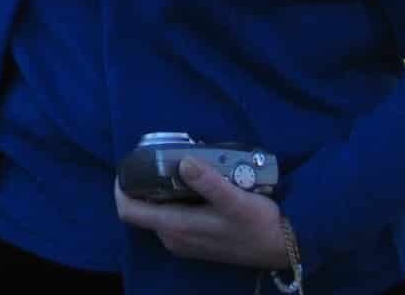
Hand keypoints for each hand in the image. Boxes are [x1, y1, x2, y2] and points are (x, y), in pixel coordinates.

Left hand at [114, 158, 287, 269]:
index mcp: (176, 228)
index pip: (129, 211)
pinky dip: (174, 199)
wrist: (283, 248)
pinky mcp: (195, 241)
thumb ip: (208, 183)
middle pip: (141, 209)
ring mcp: (183, 242)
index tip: (127, 165)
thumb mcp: (235, 200)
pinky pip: (172, 217)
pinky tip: (192, 183)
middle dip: (144, 183)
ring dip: (160, 190)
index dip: (121, 187)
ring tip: (177, 165)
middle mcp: (173, 239)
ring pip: (157, 212)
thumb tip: (184, 162)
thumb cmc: (258, 224)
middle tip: (159, 156)